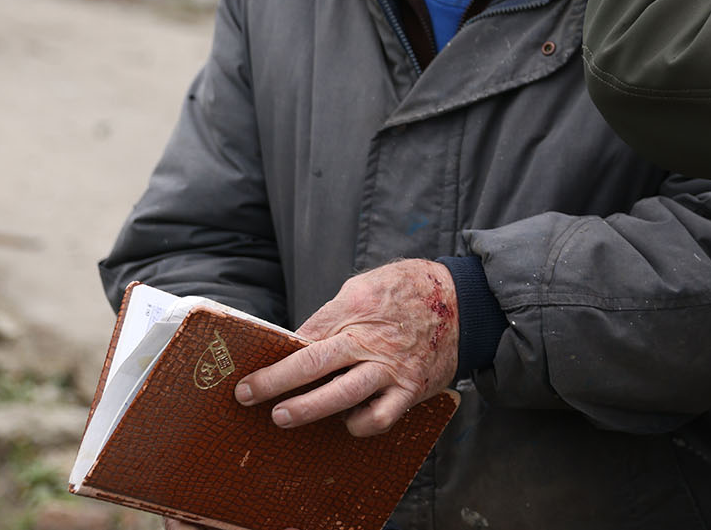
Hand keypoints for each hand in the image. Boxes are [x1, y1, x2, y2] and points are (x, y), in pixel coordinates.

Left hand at [234, 259, 459, 437]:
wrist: (463, 300)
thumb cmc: (408, 290)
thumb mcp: (366, 286)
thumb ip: (333, 314)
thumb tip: (300, 342)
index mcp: (354, 309)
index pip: (305, 336)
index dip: (275, 355)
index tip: (252, 370)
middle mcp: (369, 340)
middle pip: (312, 363)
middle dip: (275, 382)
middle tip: (247, 394)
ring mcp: (389, 368)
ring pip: (341, 396)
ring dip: (307, 409)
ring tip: (282, 417)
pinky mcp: (410, 389)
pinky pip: (380, 417)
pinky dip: (360, 424)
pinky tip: (347, 421)